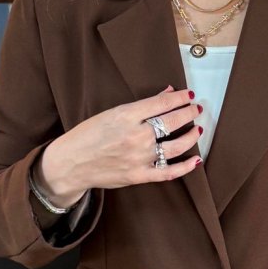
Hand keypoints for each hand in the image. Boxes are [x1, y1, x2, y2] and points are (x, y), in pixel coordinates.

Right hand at [39, 84, 202, 197]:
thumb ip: (141, 105)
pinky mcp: (139, 175)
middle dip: (189, 113)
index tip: (188, 95)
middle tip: (196, 109)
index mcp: (126, 115)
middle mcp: (136, 136)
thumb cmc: (88, 135)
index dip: (180, 97)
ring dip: (191, 136)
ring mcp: (139, 157)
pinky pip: (169, 172)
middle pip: (173, 121)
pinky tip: (195, 159)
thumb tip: (167, 93)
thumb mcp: (111, 113)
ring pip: (176, 146)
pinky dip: (185, 167)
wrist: (71, 163)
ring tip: (197, 129)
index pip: (162, 103)